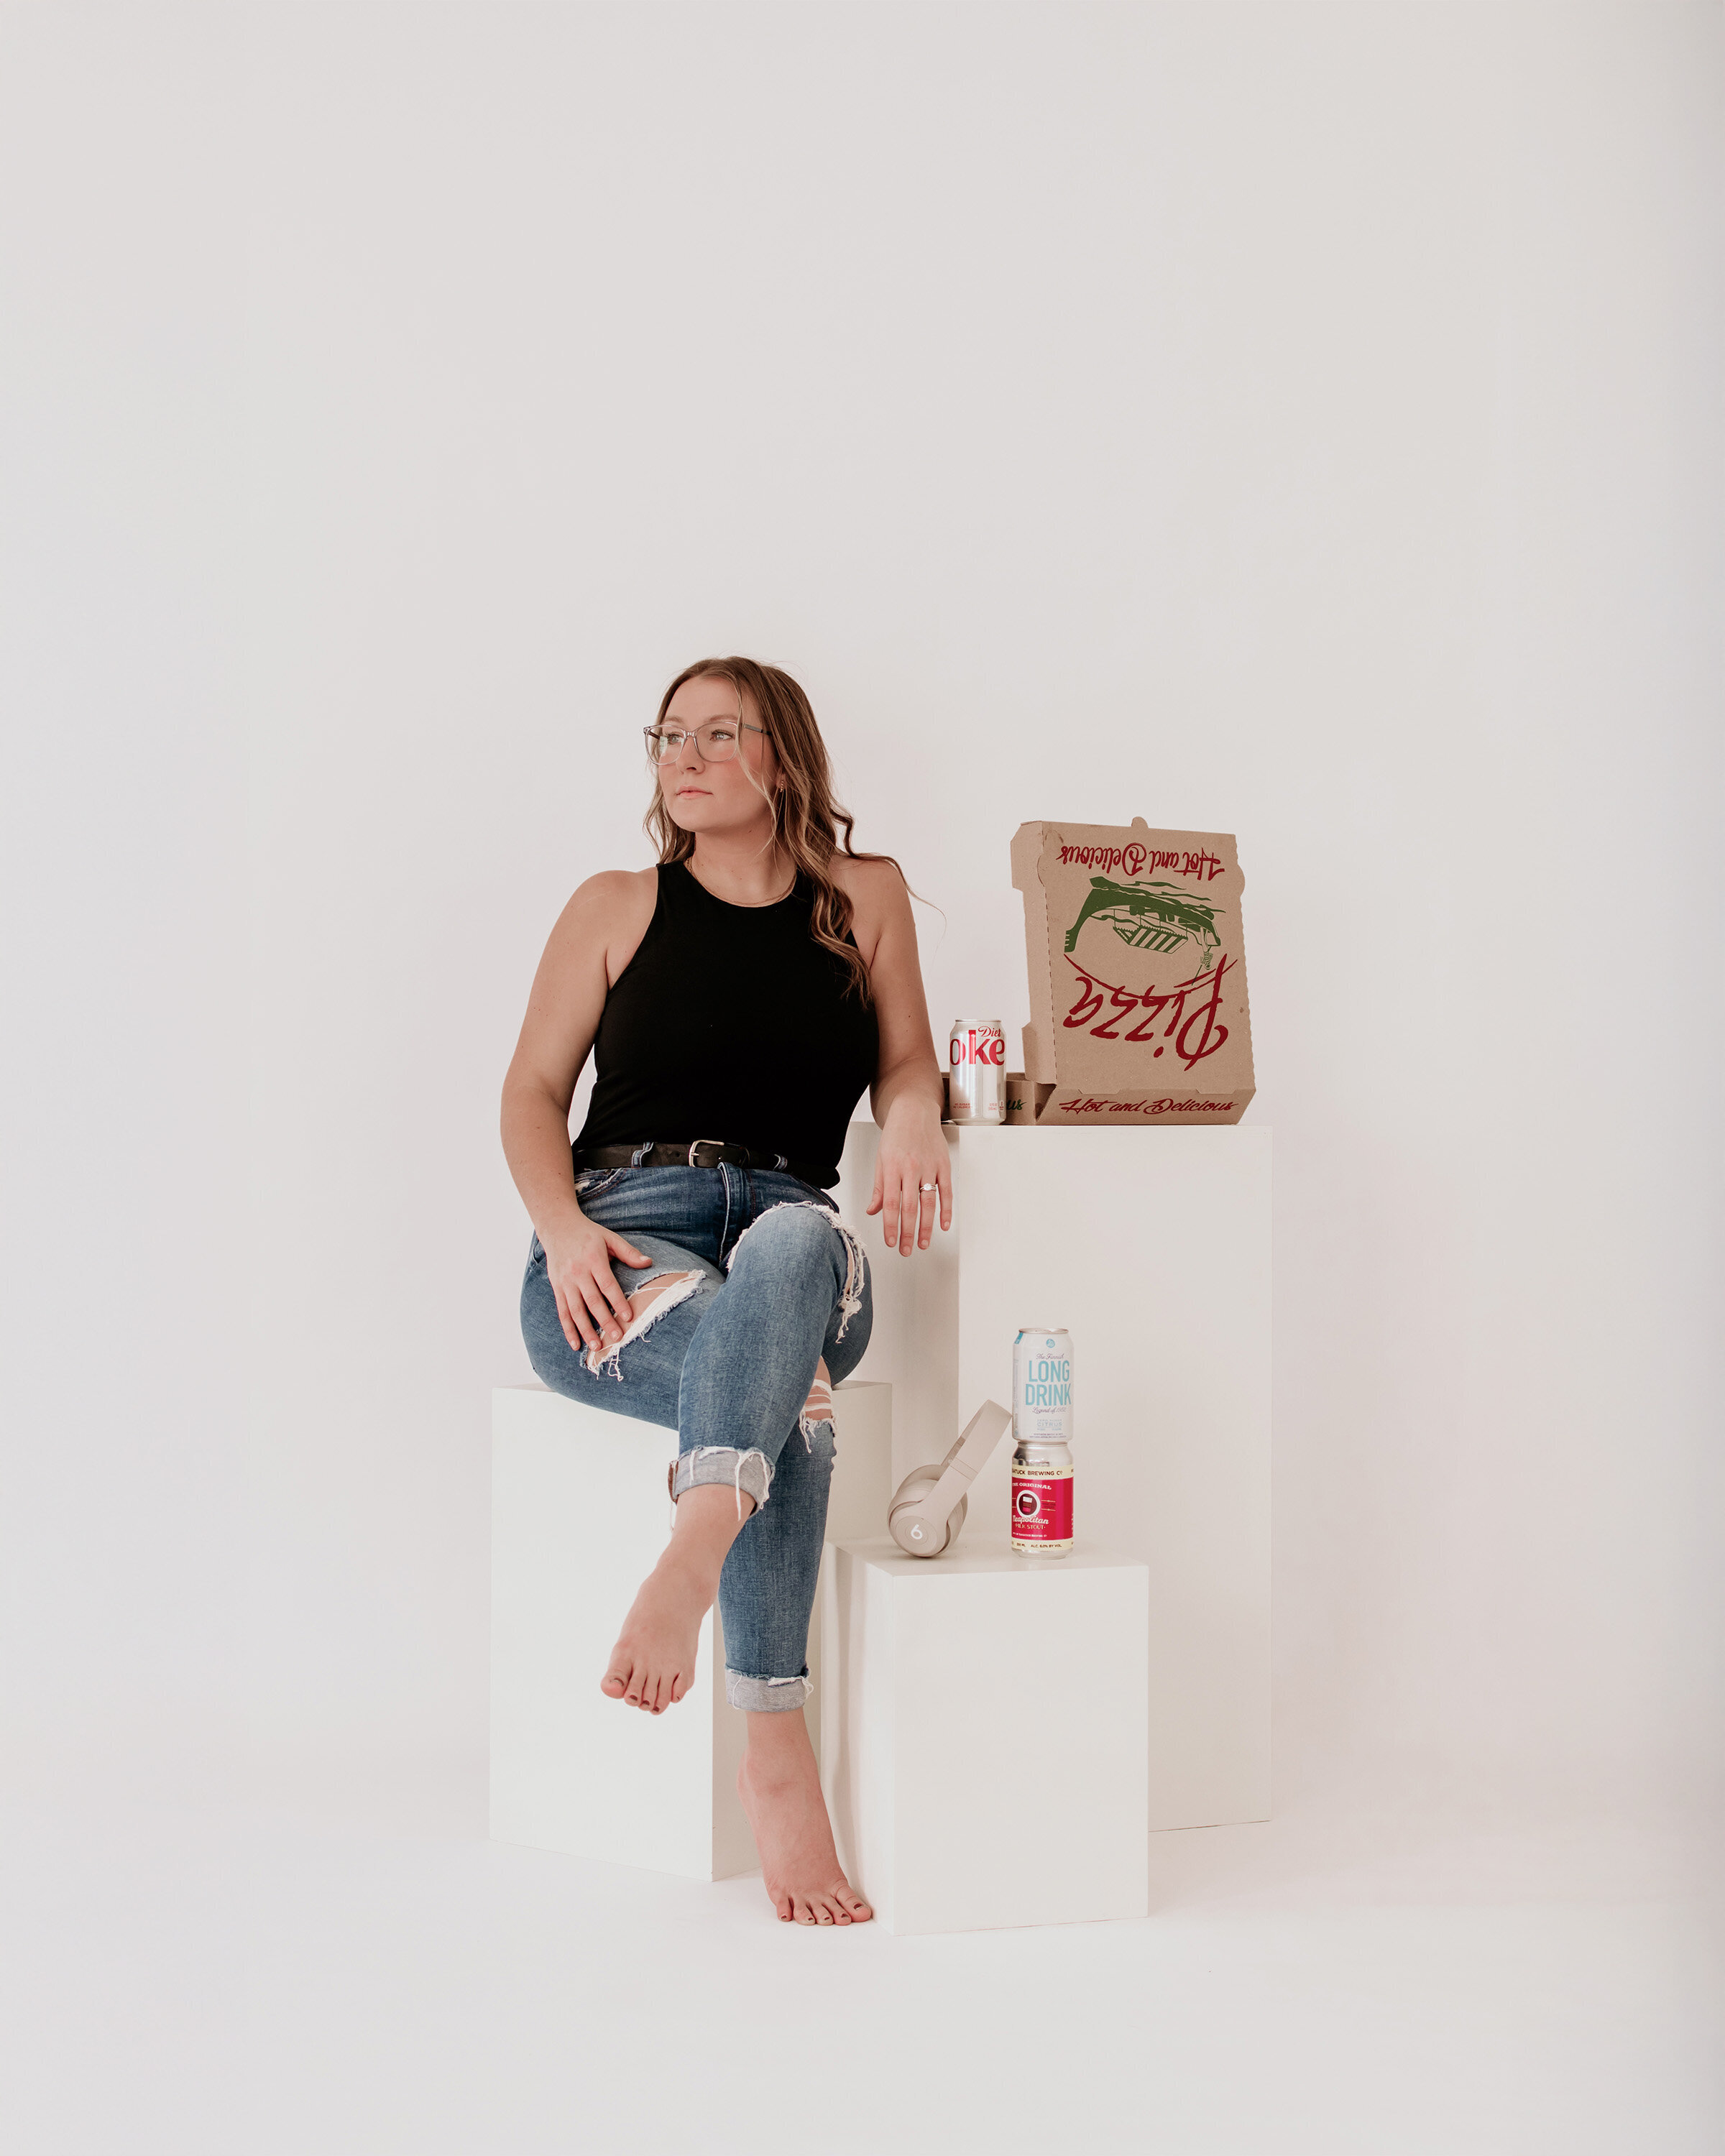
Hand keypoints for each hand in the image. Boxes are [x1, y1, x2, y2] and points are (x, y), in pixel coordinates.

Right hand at [542, 1214, 652, 1354]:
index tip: (628, 1318)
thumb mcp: (610, 1238)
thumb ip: (628, 1252)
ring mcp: (565, 1282)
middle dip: (605, 1321)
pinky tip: (575, 1344)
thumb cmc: (588, 1234)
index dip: (618, 1302)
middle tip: (617, 1338)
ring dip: (586, 1330)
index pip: (607, 1285)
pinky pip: (562, 1312)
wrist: (557, 1227)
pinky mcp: (557, 1288)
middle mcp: (577, 1273)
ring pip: (576, 1310)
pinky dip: (568, 1329)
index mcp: (593, 1260)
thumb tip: (648, 1263)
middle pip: (592, 1301)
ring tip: (597, 1347)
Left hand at [866, 1099, 951, 1255]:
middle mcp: (911, 1169)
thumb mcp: (881, 1159)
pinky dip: (946, 1210)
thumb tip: (873, 1211)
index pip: (890, 1204)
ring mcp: (930, 1167)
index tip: (890, 1242)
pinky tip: (943, 1225)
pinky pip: (946, 1192)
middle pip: (910, 1208)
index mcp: (892, 1168)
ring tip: (923, 1243)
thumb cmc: (896, 1135)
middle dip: (907, 1233)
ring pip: (929, 1203)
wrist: (914, 1110)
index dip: (890, 1226)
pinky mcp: (944, 1165)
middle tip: (906, 1250)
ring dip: (926, 1227)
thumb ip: (879, 1188)